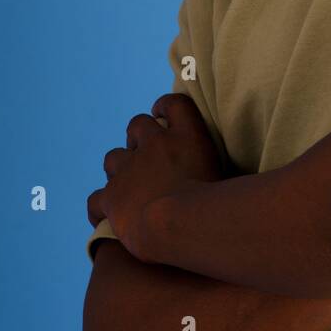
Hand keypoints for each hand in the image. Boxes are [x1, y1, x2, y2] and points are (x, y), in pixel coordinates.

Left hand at [86, 92, 221, 258]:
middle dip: (139, 138)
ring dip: (120, 169)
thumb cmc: (218, 209)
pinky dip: (99, 207)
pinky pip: (95, 199)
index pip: (174, 104)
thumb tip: (234, 180)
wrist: (183, 226)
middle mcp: (154, 146)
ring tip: (129, 187)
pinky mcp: (111, 198)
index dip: (164, 106)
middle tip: (146, 158)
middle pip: (138, 125)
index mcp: (186, 137)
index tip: (160, 113)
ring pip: (113, 158)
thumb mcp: (233, 179)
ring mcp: (129, 170)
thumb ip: (225, 171)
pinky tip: (104, 218)